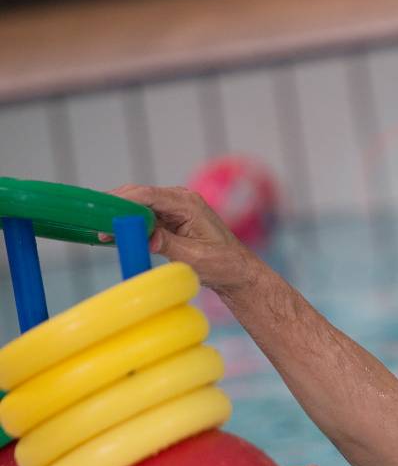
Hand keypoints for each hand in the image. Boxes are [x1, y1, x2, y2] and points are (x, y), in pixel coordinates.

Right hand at [108, 185, 258, 293]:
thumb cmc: (221, 264)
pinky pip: (144, 216)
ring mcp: (174, 207)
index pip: (147, 195)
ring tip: (100, 232)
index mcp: (187, 204)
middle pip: (138, 196)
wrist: (236, 271)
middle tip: (94, 223)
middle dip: (115, 208)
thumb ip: (168, 244)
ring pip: (139, 206)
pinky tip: (113, 234)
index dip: (122, 201)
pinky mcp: (170, 218)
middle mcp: (180, 199)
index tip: (102, 210)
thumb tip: (146, 236)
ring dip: (120, 217)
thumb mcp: (194, 256)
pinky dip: (130, 224)